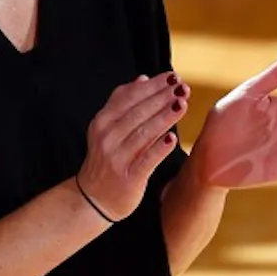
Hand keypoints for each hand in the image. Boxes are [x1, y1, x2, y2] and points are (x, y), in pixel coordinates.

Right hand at [77, 72, 188, 220]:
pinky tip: (172, 139)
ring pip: (143, 133)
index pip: (128, 97)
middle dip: (162, 97)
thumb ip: (123, 102)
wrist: (93, 198)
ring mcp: (116, 158)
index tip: (172, 76)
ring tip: (182, 105)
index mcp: (102, 122)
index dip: (152, 86)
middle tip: (183, 87)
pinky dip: (159, 149)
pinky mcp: (128, 178)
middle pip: (138, 112)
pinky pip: (146, 160)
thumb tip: (143, 78)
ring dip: (164, 117)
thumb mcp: (107, 128)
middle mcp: (107, 138)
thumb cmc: (106, 159)